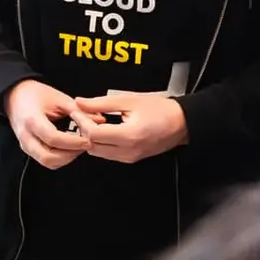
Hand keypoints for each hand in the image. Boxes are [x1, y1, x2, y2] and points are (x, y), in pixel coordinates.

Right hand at [5, 80, 88, 168]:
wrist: (16, 95)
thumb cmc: (35, 94)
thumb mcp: (59, 98)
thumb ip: (79, 111)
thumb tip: (99, 120)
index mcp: (32, 120)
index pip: (53, 138)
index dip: (73, 142)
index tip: (87, 139)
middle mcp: (26, 136)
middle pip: (48, 158)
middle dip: (70, 155)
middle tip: (84, 145)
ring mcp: (25, 144)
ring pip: (48, 162)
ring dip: (66, 158)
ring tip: (79, 146)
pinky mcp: (29, 149)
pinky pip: (45, 160)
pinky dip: (60, 158)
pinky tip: (70, 148)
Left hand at [70, 93, 186, 163]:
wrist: (181, 122)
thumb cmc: (161, 110)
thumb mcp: (129, 100)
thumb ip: (101, 103)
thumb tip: (81, 103)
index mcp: (129, 135)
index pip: (94, 135)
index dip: (82, 122)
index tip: (79, 111)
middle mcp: (128, 151)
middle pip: (92, 146)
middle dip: (84, 131)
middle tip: (85, 115)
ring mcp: (129, 157)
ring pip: (98, 152)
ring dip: (92, 138)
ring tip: (96, 121)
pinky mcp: (131, 158)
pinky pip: (108, 154)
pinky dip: (102, 143)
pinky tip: (106, 129)